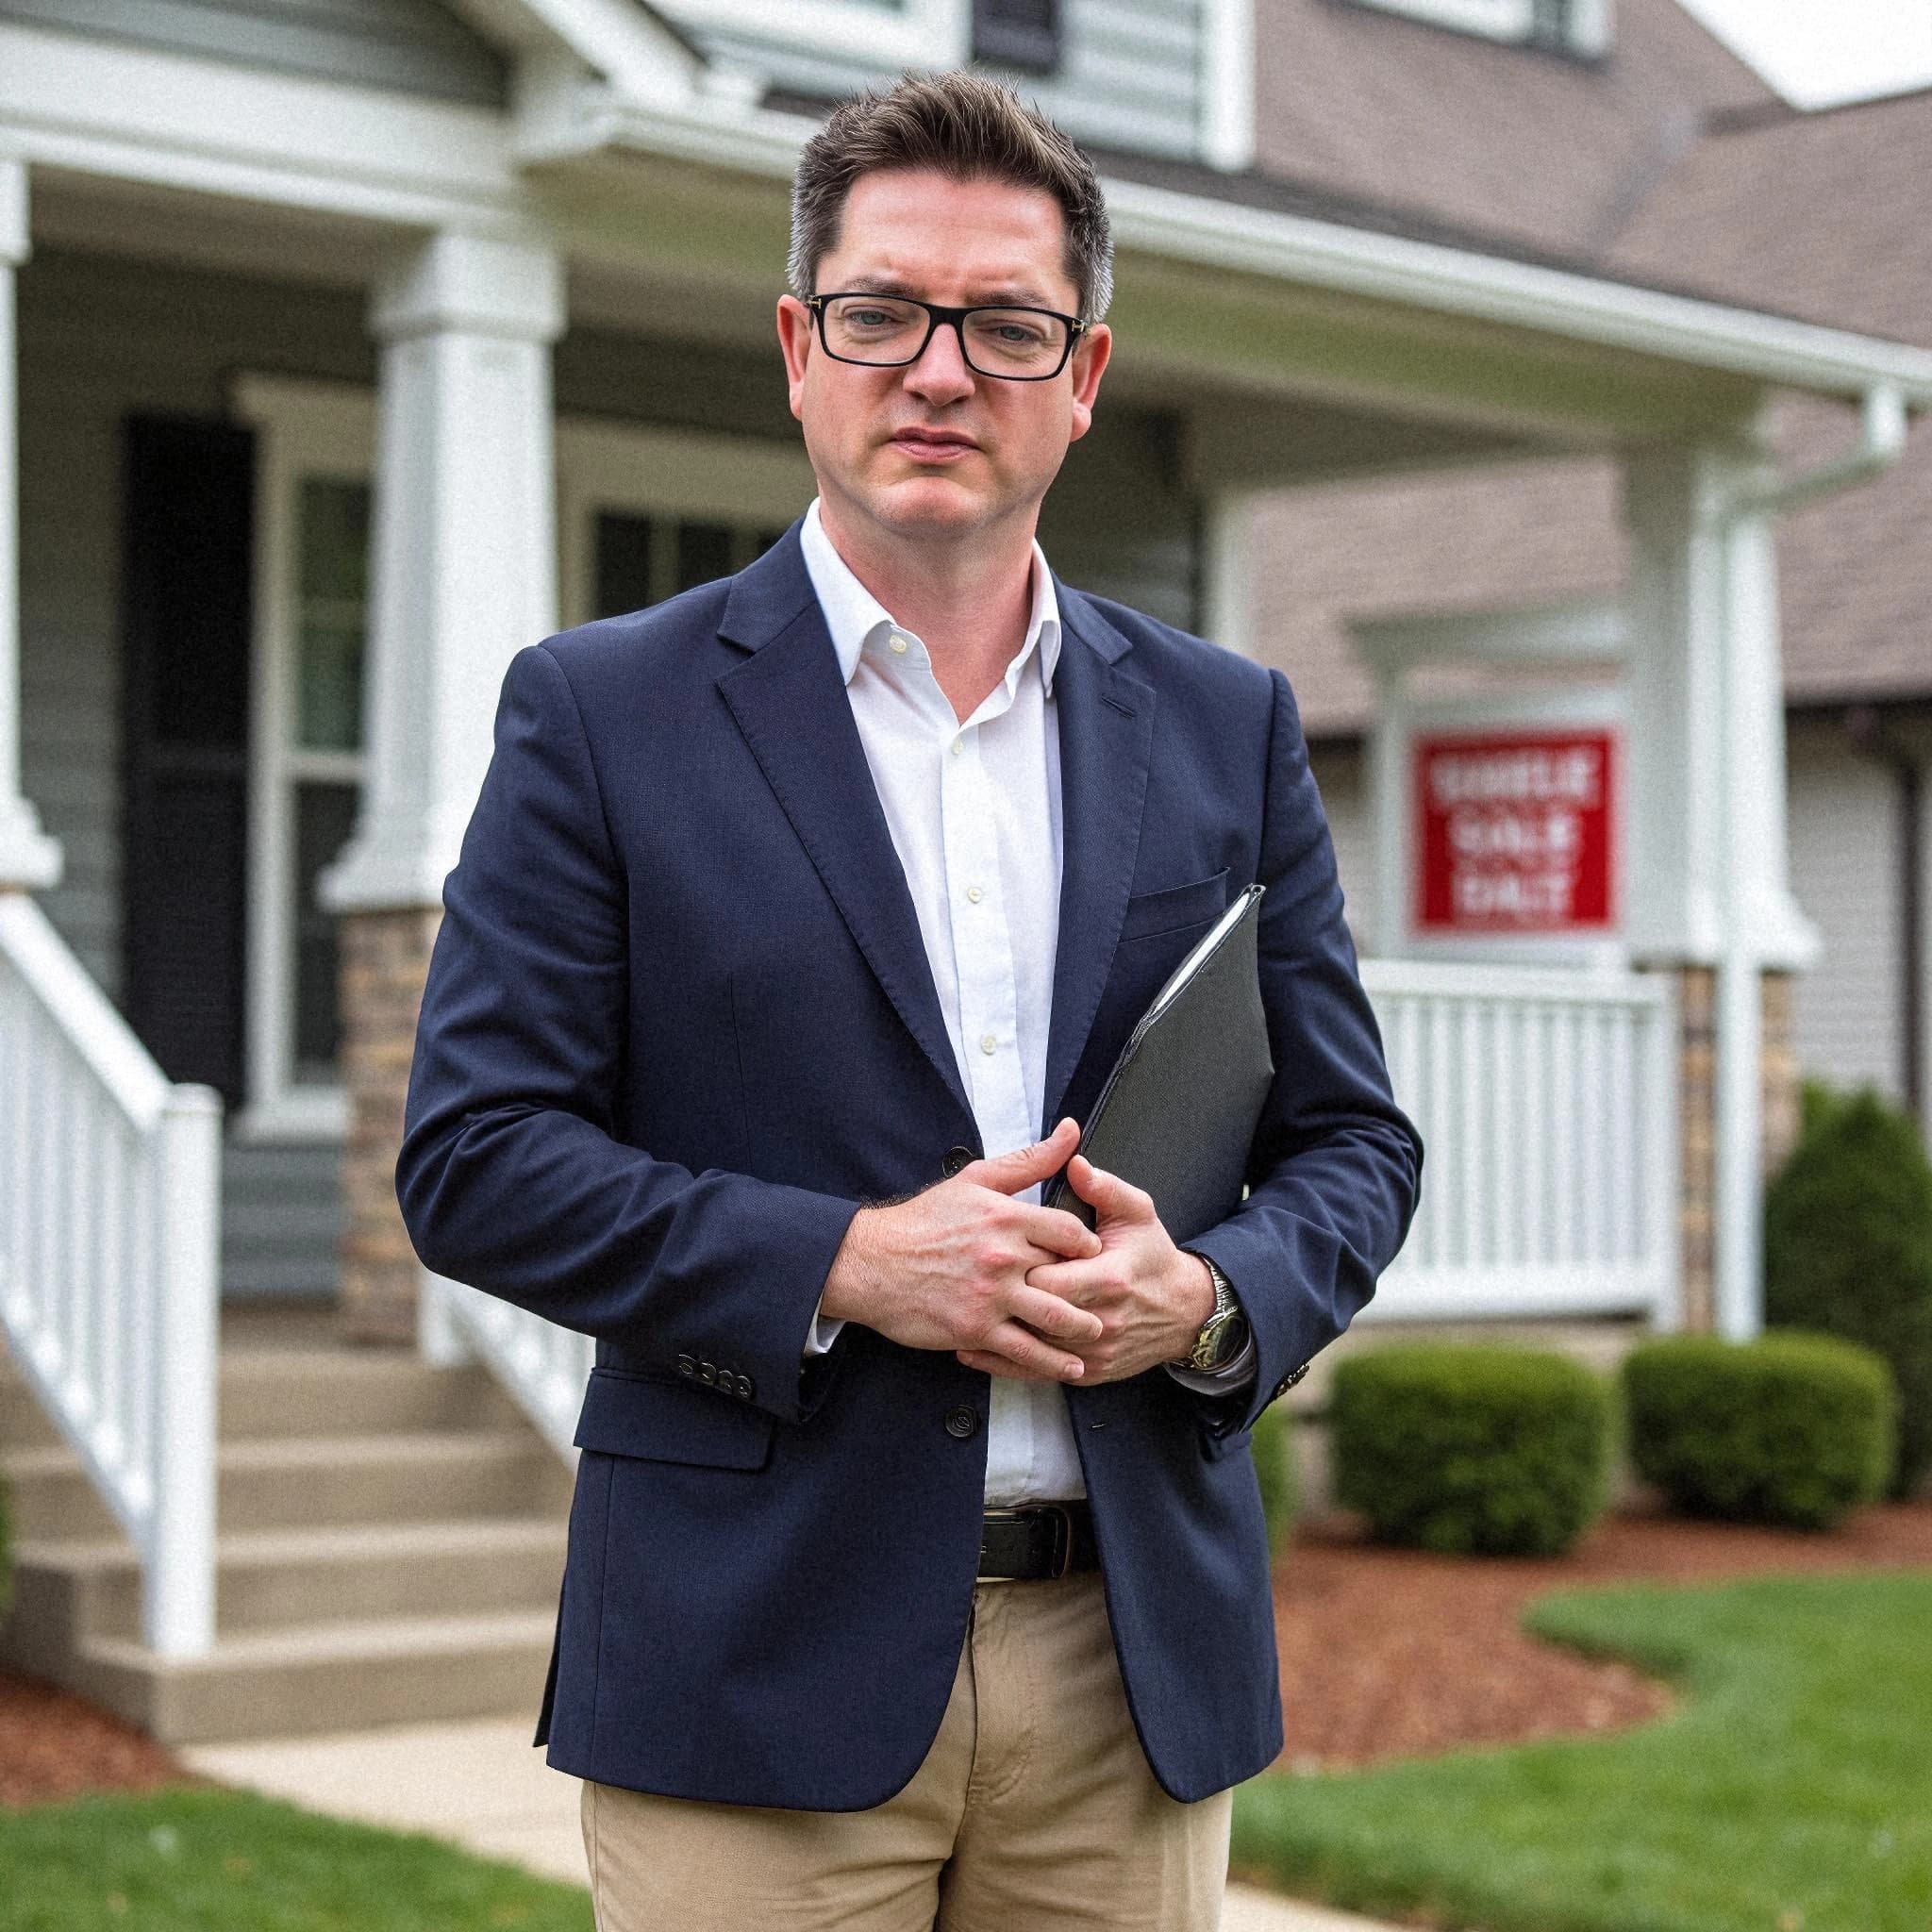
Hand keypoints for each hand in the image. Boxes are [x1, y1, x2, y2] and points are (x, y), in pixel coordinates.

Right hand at [820, 1118, 1105, 1380]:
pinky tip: (1069, 1366)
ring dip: (1082, 1328)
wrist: (871, 1262)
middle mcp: (1003, 1256)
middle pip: (1069, 1276)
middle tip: (1107, 1298)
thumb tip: (1070, 1133)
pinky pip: (1024, 1350)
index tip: (1093, 1255)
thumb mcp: (976, 1179)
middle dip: (1092, 1289)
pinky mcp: (975, 1328)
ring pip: (1056, 1318)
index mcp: (1006, 1217)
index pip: (1071, 1232)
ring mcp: (990, 1295)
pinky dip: (1052, 1363)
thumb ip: (1030, 1160)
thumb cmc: (921, 1222)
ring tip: (1096, 1332)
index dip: (1089, 1246)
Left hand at [967, 1155, 1215, 1385]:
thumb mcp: (1137, 1212)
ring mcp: (1094, 1352)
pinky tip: (973, 1349)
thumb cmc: (1152, 1257)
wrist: (1183, 1311)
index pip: (1049, 1278)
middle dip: (1006, 1299)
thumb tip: (1074, 1164)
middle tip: (976, 1283)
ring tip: (960, 1313)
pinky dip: (1004, 1362)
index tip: (1001, 1254)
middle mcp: (1102, 1320)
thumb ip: (1103, 1188)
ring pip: (1033, 1349)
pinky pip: (1040, 1372)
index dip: (1021, 1268)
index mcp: (1110, 1277)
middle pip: (1035, 1315)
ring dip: (996, 1332)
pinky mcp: (1089, 1372)